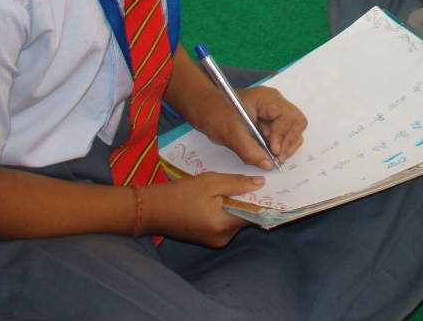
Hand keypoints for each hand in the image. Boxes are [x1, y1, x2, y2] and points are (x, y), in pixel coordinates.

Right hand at [143, 172, 261, 247]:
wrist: (151, 209)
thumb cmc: (181, 194)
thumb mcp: (211, 182)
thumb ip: (238, 183)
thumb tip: (261, 183)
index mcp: (225, 226)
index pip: (254, 215)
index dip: (263, 200)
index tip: (271, 187)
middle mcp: (223, 238)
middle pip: (245, 218)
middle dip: (248, 201)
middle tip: (252, 182)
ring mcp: (214, 241)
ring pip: (235, 220)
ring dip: (236, 205)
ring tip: (233, 187)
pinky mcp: (207, 238)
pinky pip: (224, 223)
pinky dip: (225, 211)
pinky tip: (220, 198)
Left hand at [202, 86, 306, 169]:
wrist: (206, 110)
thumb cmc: (215, 115)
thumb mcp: (229, 133)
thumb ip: (249, 150)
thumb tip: (268, 165)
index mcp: (266, 98)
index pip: (286, 116)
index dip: (282, 135)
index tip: (273, 151)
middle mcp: (275, 103)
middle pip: (296, 121)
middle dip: (289, 141)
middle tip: (277, 158)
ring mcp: (275, 112)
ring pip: (294, 129)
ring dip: (287, 146)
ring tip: (273, 158)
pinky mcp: (273, 123)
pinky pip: (286, 135)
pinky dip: (282, 147)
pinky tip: (269, 154)